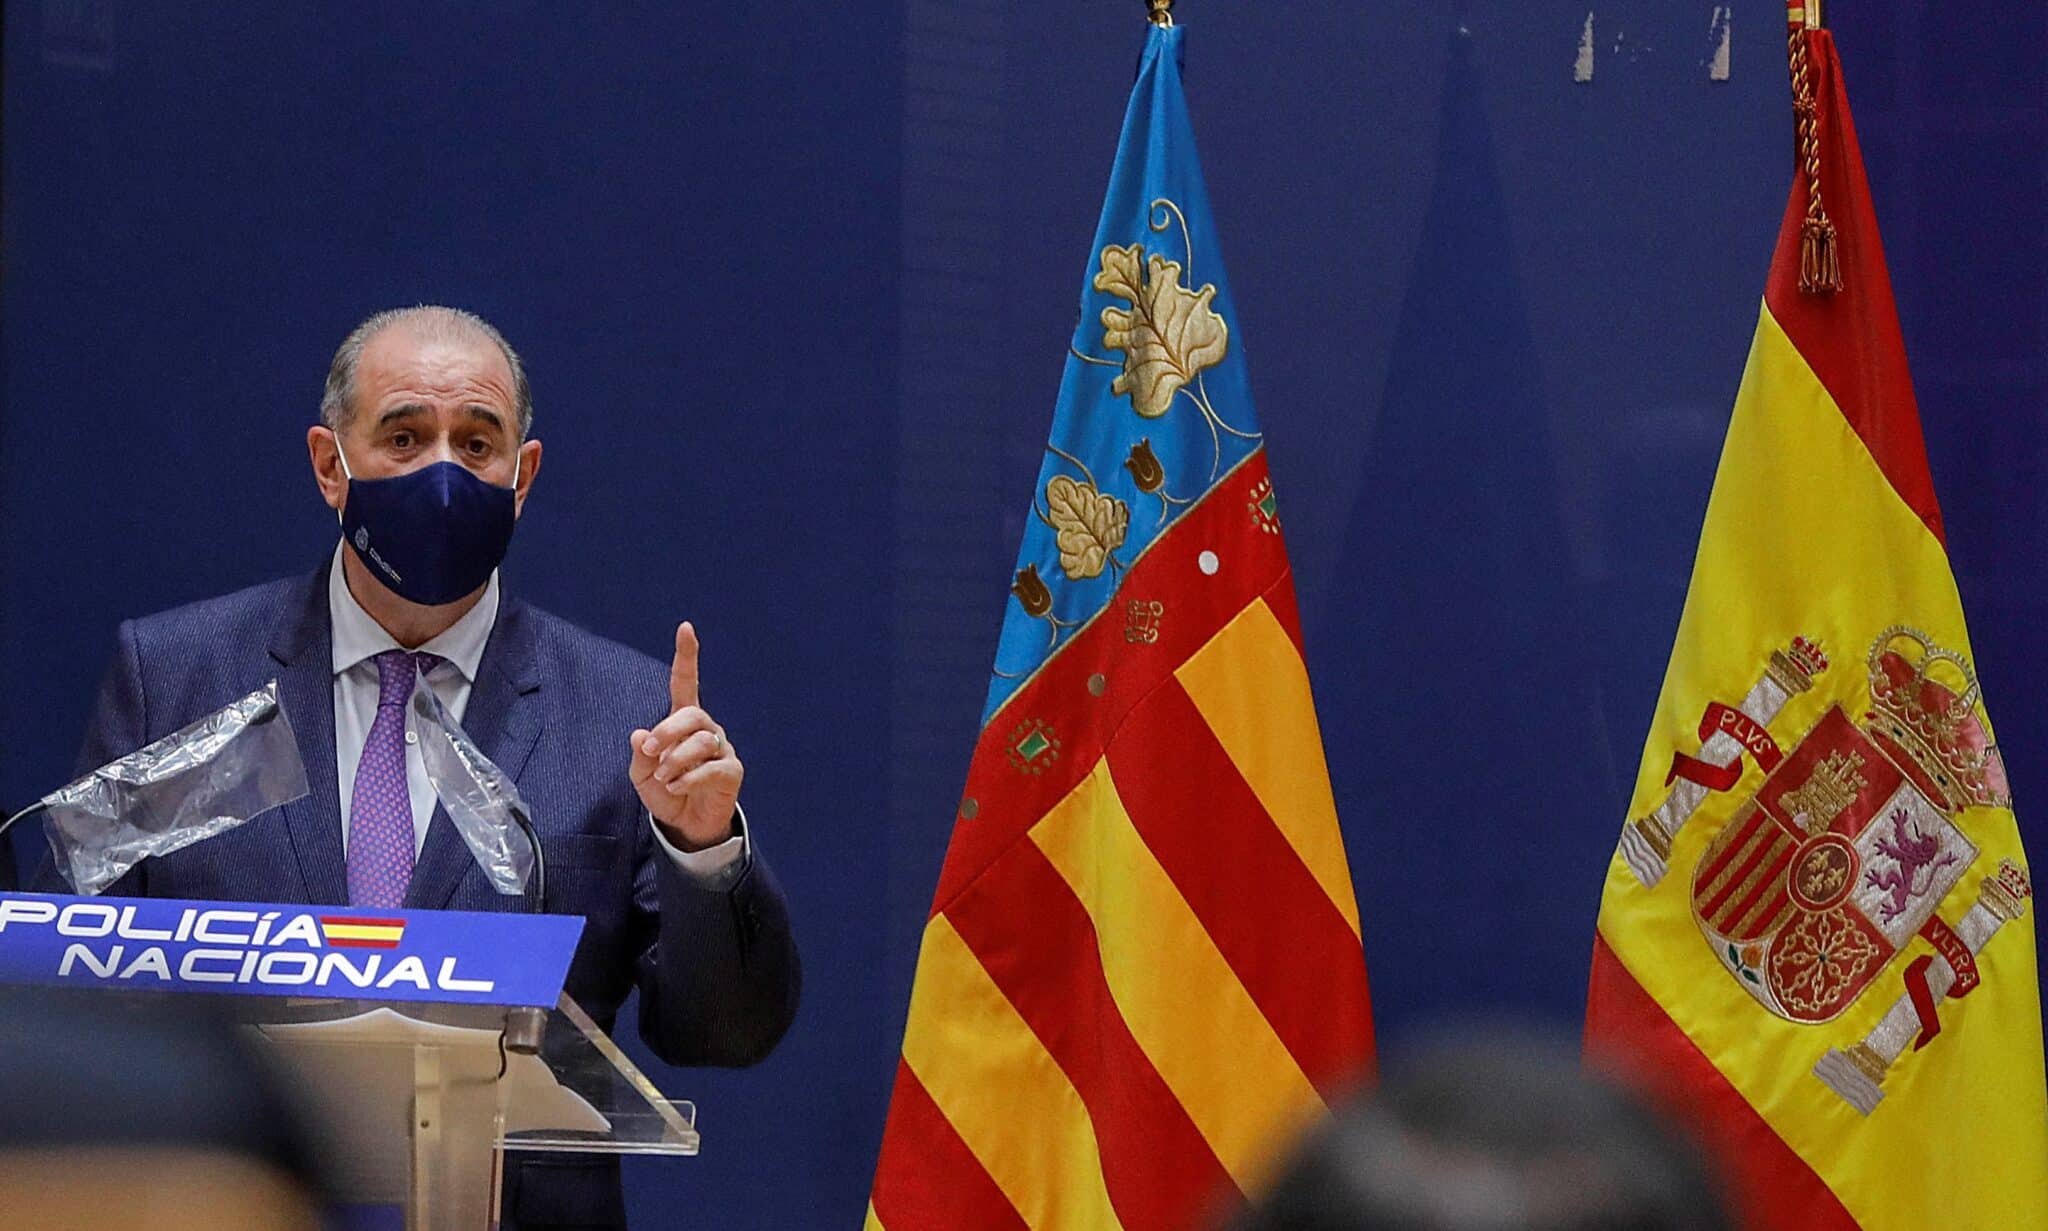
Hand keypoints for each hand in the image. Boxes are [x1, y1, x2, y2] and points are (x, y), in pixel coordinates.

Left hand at [630, 622, 742, 850]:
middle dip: (668, 731)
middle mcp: (706, 729)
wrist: (685, 825)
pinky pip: (712, 768)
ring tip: (664, 779)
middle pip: (691, 715)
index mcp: (683, 722)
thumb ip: (640, 755)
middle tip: (651, 751)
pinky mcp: (732, 771)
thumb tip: (641, 734)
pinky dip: (689, 778)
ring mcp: (722, 749)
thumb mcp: (641, 775)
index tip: (686, 628)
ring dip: (676, 761)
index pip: (686, 683)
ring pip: (701, 742)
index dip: (687, 656)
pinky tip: (675, 787)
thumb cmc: (664, 791)